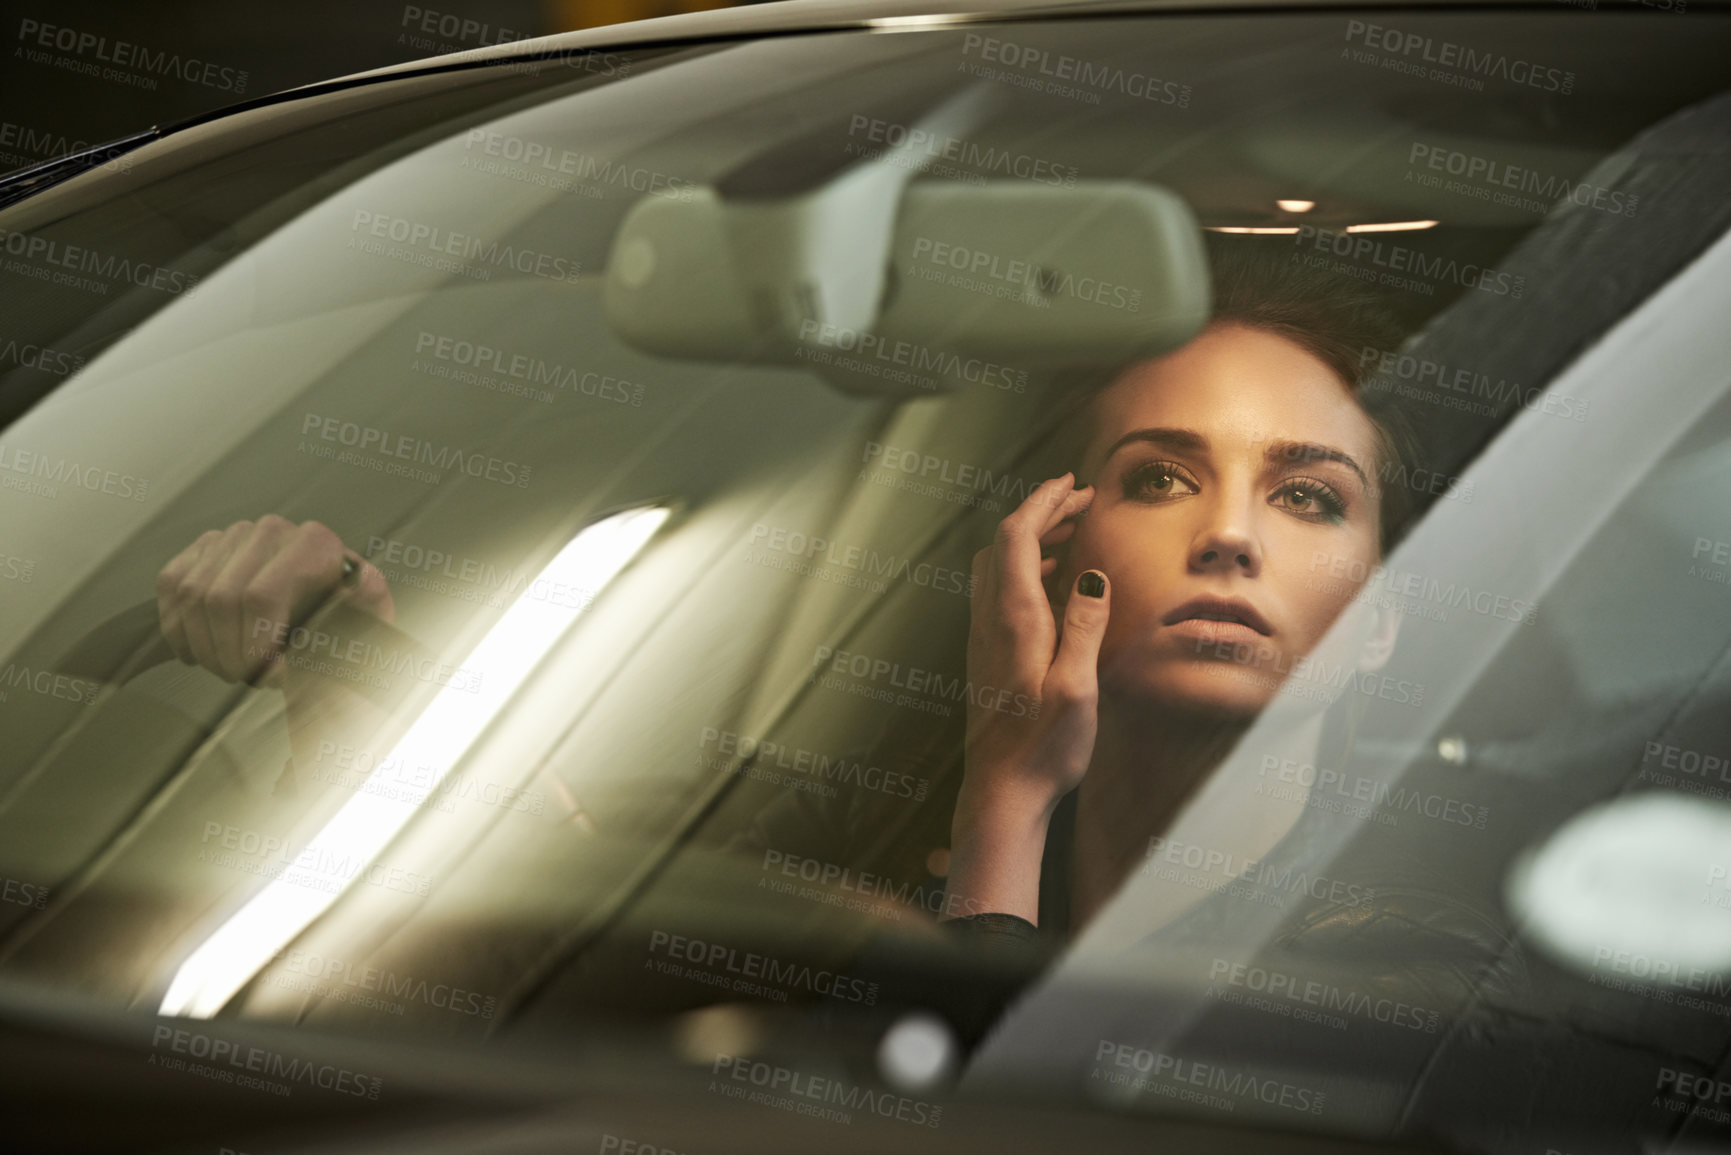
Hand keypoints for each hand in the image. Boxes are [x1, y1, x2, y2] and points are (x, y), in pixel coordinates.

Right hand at [155, 515, 394, 689]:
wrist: (326, 618)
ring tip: (230, 669)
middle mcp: (272, 530)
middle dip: (226, 652)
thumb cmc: (347, 626)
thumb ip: (364, 607)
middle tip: (244, 678)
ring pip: (191, 595)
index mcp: (315, 543)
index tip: (265, 676)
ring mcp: (234, 535)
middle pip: (221, 598)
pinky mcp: (204, 548)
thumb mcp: (366, 622)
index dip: (252, 647)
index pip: (259, 597)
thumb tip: (360, 585)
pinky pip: (171, 585)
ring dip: (204, 646)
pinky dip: (177, 627)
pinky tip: (196, 652)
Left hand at [945, 473, 1109, 921]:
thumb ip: (1084, 627)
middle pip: (1004, 544)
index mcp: (1013, 619)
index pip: (1018, 536)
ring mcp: (984, 639)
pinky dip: (1026, 571)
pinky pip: (1000, 594)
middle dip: (1040, 514)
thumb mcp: (1077, 687)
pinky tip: (1054, 589)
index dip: (1043, 502)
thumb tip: (1090, 576)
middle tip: (1079, 503)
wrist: (1001, 794)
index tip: (1072, 485)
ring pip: (998, 567)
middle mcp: (990, 621)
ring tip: (1072, 536)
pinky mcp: (988, 657)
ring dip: (1032, 541)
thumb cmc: (1042, 749)